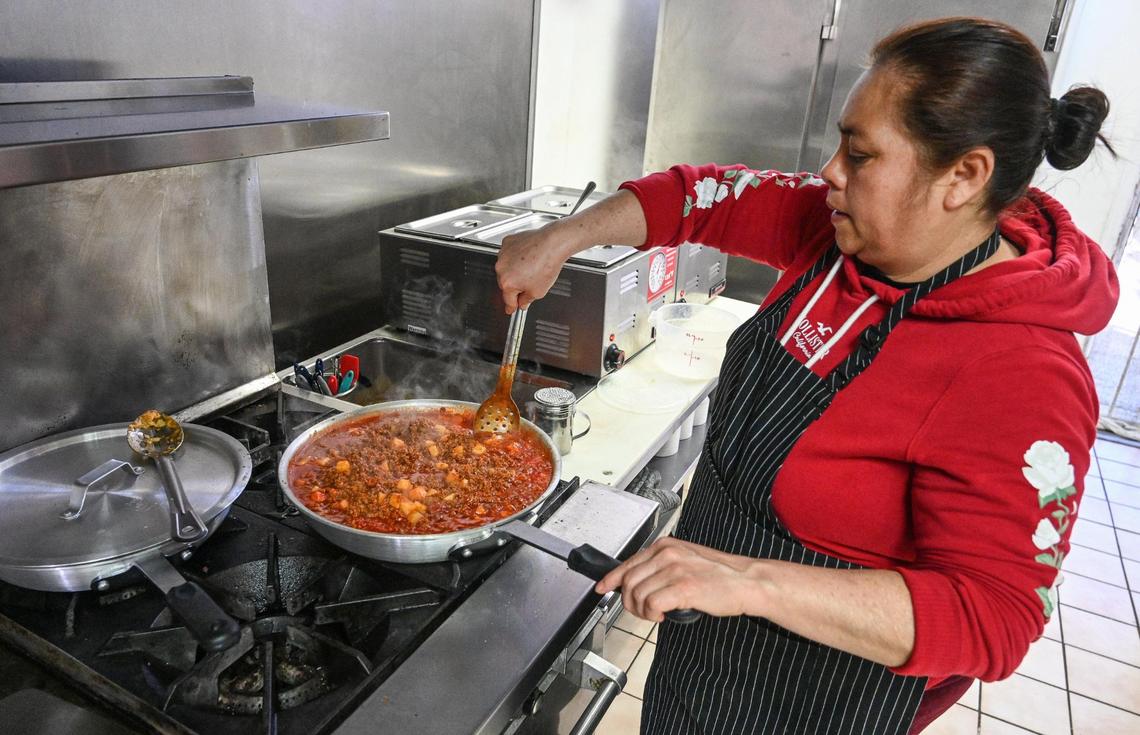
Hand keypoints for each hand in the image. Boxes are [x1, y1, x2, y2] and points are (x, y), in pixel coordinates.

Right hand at [495, 221, 579, 313]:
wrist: (553, 243)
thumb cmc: (547, 264)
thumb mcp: (539, 292)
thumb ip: (527, 300)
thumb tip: (523, 302)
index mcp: (507, 283)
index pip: (508, 300)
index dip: (512, 306)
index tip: (511, 309)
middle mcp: (501, 268)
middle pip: (506, 283)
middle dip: (516, 285)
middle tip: (531, 282)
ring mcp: (503, 254)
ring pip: (507, 267)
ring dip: (516, 269)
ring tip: (533, 266)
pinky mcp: (507, 242)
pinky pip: (509, 253)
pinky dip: (516, 256)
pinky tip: (528, 256)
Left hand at [596, 537, 764, 621]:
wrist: (747, 581)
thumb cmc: (720, 574)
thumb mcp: (686, 560)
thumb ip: (661, 566)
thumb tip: (638, 580)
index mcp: (665, 546)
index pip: (628, 563)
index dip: (611, 578)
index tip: (603, 587)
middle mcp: (667, 554)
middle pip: (628, 581)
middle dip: (629, 601)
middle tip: (642, 611)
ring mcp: (675, 569)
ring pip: (637, 594)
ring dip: (642, 611)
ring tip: (656, 614)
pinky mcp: (683, 587)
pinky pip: (651, 604)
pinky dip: (652, 614)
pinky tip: (663, 615)